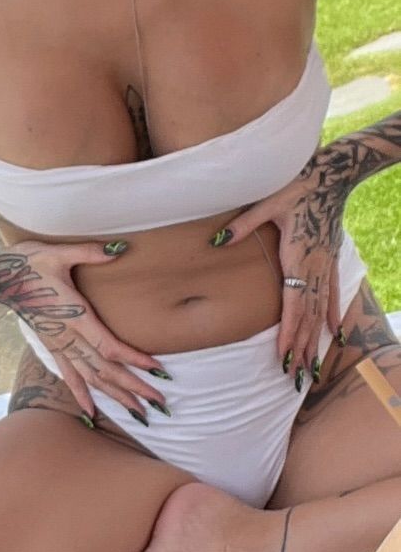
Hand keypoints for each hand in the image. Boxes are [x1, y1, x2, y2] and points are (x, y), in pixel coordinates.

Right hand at [0, 239, 170, 421]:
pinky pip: (68, 376)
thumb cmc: (29, 262)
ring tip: (140, 412)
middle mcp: (67, 336)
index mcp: (74, 315)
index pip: (109, 346)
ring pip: (91, 378)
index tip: (158, 370)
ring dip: (115, 396)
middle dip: (134, 388)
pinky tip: (91, 412)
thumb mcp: (58, 253)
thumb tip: (118, 249)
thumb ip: (89, 252)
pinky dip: (81, 395)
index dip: (134, 360)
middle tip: (160, 404)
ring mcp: (58, 344)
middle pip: (105, 370)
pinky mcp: (51, 346)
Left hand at [212, 155, 345, 383]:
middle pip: (308, 316)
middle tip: (296, 377)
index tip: (285, 356)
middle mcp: (315, 267)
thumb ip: (244, 224)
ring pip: (321, 310)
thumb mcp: (269, 201)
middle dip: (303, 348)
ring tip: (313, 367)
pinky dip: (333, 315)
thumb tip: (216, 242)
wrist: (333, 173)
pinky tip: (333, 335)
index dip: (290, 332)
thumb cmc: (297, 184)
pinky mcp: (331, 259)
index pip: (294, 304)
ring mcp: (326, 265)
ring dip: (316, 340)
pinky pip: (333, 293)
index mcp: (298, 256)